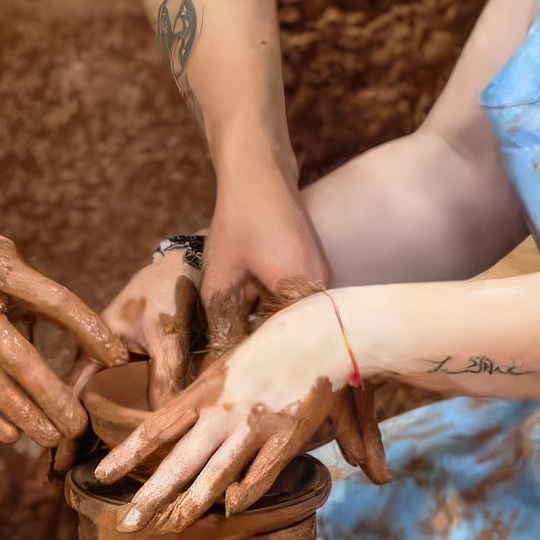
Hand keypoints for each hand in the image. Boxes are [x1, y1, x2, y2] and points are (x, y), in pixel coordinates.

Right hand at [0, 209, 126, 448]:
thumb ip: (20, 283)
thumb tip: (57, 327)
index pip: (54, 302)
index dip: (89, 332)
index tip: (115, 358)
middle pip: (22, 357)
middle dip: (55, 396)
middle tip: (80, 425)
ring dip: (24, 415)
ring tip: (50, 437)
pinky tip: (8, 433)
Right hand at [41, 237, 201, 479]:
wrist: (185, 260)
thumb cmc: (171, 292)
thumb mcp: (167, 333)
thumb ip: (164, 374)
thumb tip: (159, 423)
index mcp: (92, 344)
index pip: (69, 395)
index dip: (62, 429)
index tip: (55, 463)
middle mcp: (92, 354)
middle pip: (67, 403)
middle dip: (57, 437)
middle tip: (51, 478)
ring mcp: (104, 358)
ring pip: (82, 401)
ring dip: (72, 429)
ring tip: (61, 469)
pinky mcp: (121, 360)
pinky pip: (102, 395)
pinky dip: (95, 417)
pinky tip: (93, 440)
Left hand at [94, 292, 387, 532]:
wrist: (324, 331)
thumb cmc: (276, 345)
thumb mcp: (229, 367)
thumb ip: (207, 398)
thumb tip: (182, 418)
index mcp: (205, 390)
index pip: (157, 427)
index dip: (128, 453)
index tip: (101, 475)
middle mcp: (222, 411)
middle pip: (179, 460)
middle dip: (151, 495)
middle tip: (125, 524)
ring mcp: (253, 425)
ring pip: (215, 472)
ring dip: (190, 504)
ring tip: (169, 528)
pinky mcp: (286, 435)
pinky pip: (262, 471)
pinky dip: (246, 491)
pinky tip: (230, 511)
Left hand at [202, 171, 330, 350]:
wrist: (260, 171)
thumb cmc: (240, 217)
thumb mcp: (221, 270)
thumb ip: (219, 315)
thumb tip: (215, 351)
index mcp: (304, 287)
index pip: (290, 341)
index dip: (264, 356)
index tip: (241, 368)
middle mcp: (324, 284)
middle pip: (297, 330)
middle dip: (267, 342)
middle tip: (238, 355)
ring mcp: (324, 274)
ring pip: (298, 314)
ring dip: (272, 323)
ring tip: (243, 332)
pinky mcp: (316, 266)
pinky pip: (300, 298)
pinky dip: (277, 305)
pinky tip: (253, 305)